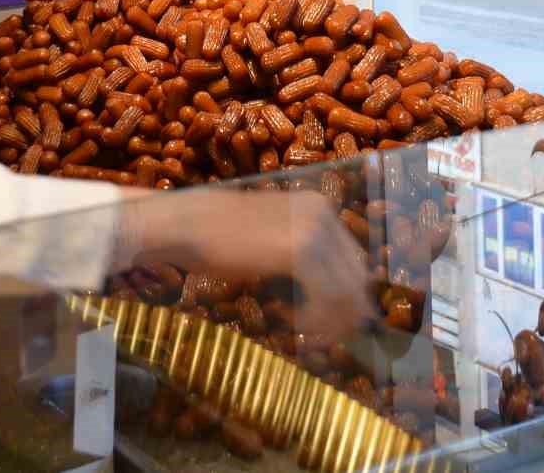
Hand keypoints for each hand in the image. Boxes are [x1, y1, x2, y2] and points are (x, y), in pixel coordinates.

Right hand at [121, 188, 373, 338]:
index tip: (336, 322)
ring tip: (308, 334)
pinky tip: (296, 326)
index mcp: (318, 206)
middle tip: (326, 337)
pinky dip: (317, 319)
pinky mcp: (301, 252)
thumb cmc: (218, 235)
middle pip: (356, 275)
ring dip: (331, 319)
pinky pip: (326, 296)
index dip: (348, 295)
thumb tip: (330, 293)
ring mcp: (314, 231)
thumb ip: (301, 254)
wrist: (188, 224)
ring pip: (345, 290)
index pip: (352, 259)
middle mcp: (323, 214)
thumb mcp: (271, 237)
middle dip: (345, 312)